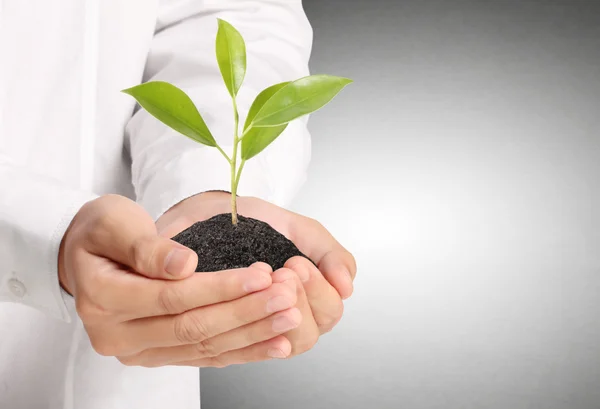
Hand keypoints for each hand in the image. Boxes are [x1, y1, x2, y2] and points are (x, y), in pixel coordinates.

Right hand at [58, 194, 302, 366]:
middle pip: (192, 327)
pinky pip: (204, 357)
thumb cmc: (99, 232)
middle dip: (245, 312)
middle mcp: (117, 336)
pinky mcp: (157, 354)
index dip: (221, 287)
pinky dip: (242, 352)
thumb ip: (146, 246)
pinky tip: (275, 345)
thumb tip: (184, 266)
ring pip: (203, 346)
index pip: (173, 297)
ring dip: (251, 334)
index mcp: (102, 299)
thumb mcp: (113, 224)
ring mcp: (137, 351)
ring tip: (289, 319)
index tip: (261, 274)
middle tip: (286, 297)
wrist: (82, 255)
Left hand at [157, 191, 356, 355]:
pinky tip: (248, 310)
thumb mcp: (302, 231)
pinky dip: (254, 330)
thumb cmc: (257, 224)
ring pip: (284, 342)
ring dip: (277, 315)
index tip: (295, 263)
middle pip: (311, 332)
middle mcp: (291, 315)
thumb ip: (331, 254)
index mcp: (313, 295)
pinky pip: (250, 346)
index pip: (330, 310)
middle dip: (298, 301)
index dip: (318, 290)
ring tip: (263, 284)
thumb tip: (347, 288)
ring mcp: (264, 325)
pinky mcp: (236, 331)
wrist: (213, 215)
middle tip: (280, 273)